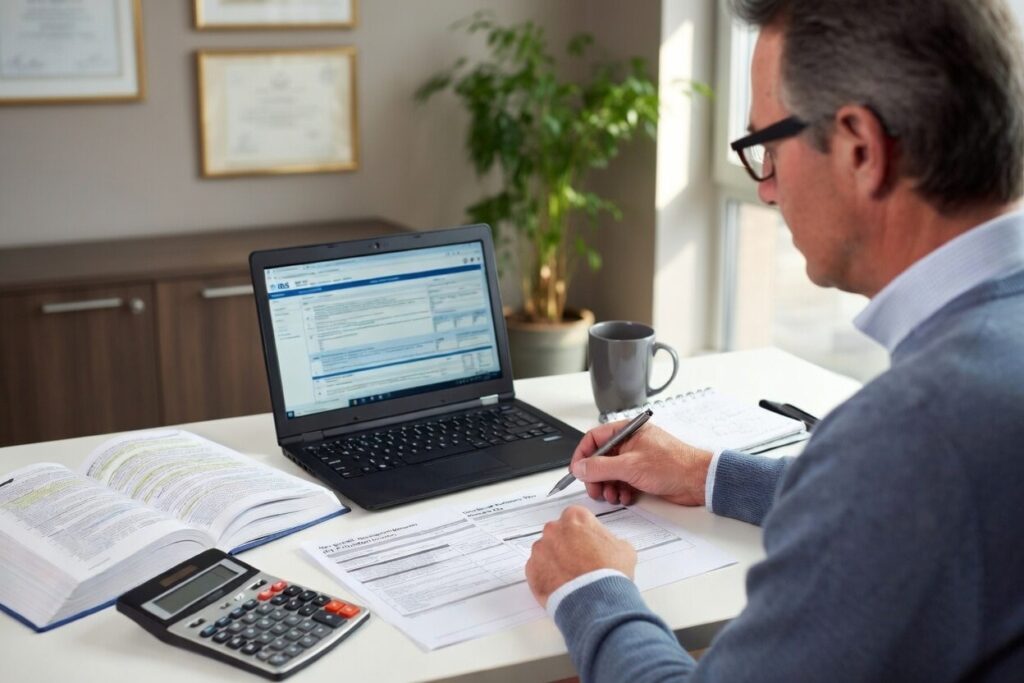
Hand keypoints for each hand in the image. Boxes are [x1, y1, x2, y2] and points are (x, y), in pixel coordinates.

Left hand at [525, 505, 636, 607]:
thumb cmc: (609, 572)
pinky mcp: (531, 569)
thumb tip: (607, 547)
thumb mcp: (623, 549)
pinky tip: (561, 585)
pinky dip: (547, 576)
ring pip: (546, 552)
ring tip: (571, 577)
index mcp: (575, 517)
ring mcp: (540, 549)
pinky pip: (538, 569)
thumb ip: (610, 540)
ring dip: (556, 561)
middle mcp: (553, 529)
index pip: (576, 518)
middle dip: (567, 545)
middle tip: (580, 562)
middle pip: (558, 533)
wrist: (596, 600)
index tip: (588, 544)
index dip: (584, 533)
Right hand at [570, 420, 712, 505]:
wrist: (698, 481)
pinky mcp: (643, 474)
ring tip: (612, 495)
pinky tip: (624, 497)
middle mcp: (630, 443)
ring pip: (610, 473)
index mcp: (627, 431)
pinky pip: (622, 482)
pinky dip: (620, 491)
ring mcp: (636, 459)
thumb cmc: (674, 464)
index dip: (583, 455)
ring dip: (607, 486)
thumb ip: (601, 467)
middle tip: (595, 489)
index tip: (577, 470)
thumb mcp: (630, 466)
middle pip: (600, 458)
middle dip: (595, 476)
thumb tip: (580, 467)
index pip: (595, 438)